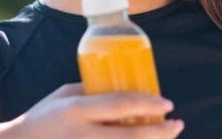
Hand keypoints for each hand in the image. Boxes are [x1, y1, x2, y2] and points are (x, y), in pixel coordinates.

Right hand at [2, 83, 182, 138]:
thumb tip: (124, 88)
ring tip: (169, 135)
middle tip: (177, 124)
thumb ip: (92, 92)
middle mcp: (82, 134)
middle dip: (161, 131)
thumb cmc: (43, 117)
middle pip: (131, 136)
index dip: (148, 104)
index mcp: (77, 110)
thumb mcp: (64, 95)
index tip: (167, 103)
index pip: (120, 105)